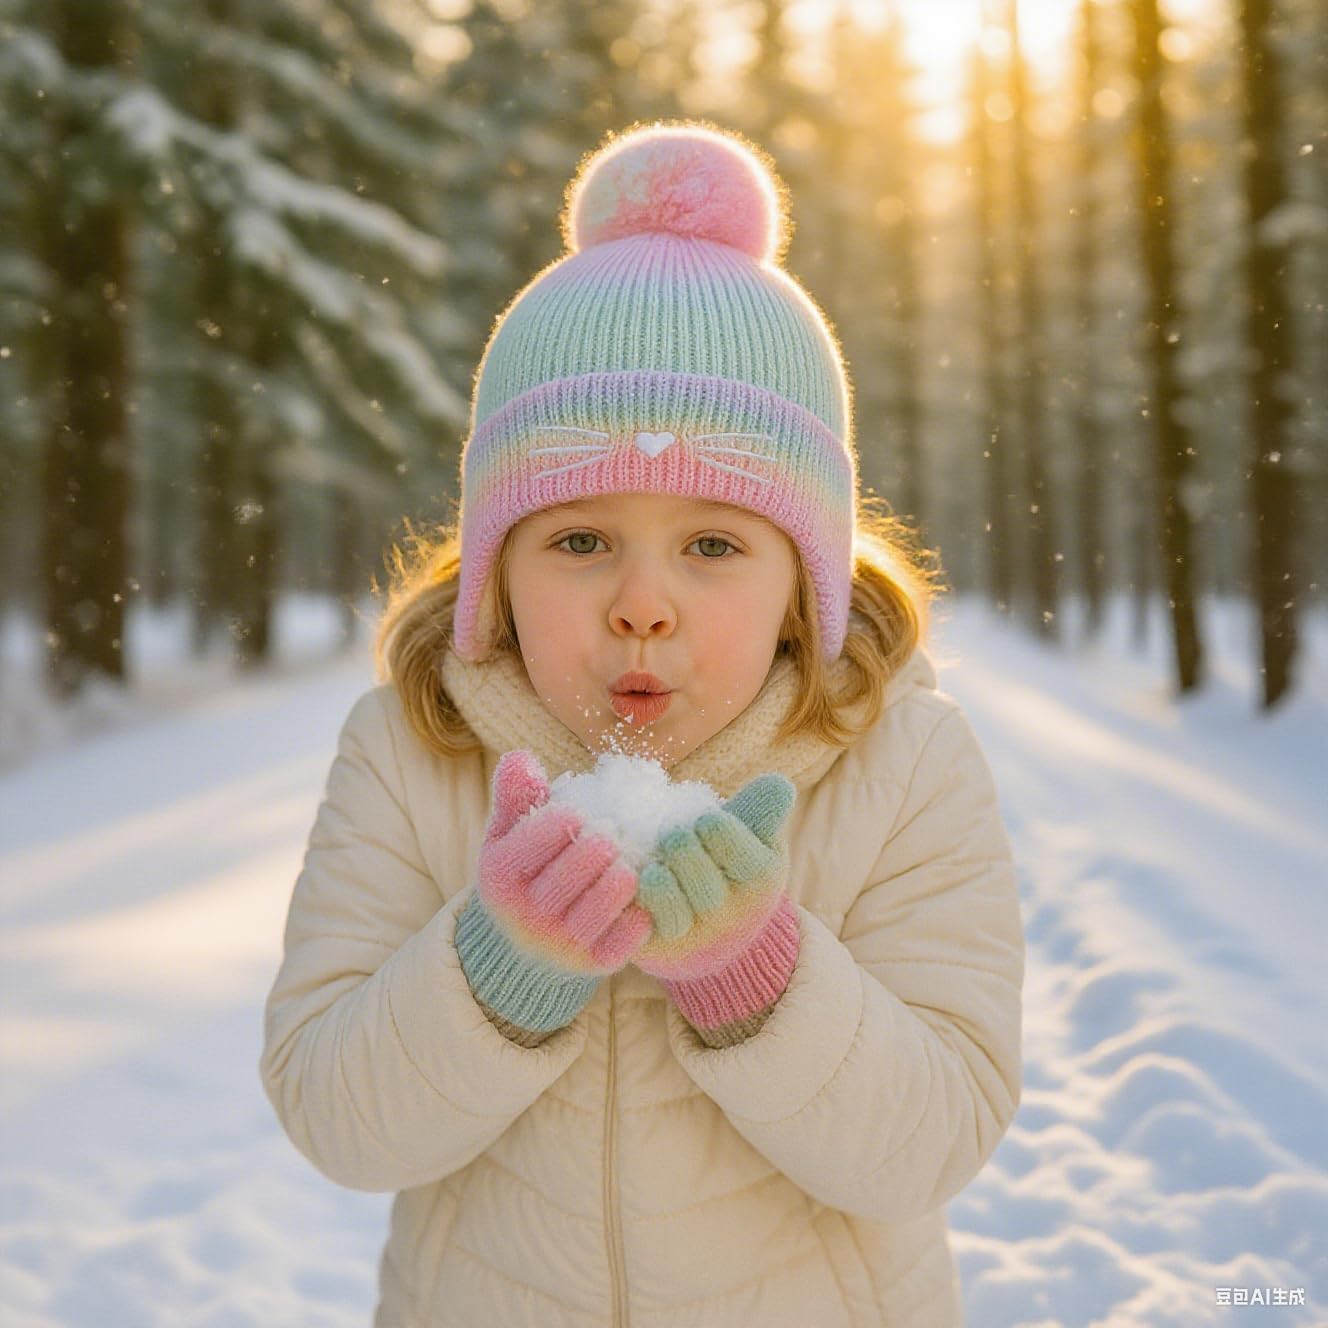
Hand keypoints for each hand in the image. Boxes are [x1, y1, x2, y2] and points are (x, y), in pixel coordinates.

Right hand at [456, 750, 652, 1044]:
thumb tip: (522, 757)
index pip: (549, 829)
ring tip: (627, 863)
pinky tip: (640, 897)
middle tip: (613, 836)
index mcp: (502, 874)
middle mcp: (527, 913)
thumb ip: (513, 795)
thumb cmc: (522, 876)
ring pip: (611, 897)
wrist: (518, 953)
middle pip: (587, 858)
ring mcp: (561, 943)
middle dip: (606, 839)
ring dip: (627, 872)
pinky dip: (641, 911)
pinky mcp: (593, 965)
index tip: (579, 815)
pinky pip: (630, 934)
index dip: (572, 814)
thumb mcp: (505, 836)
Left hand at [633, 773, 799, 1046]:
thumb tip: (779, 783)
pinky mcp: (657, 948)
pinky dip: (632, 903)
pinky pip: (639, 928)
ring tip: (654, 866)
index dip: (714, 829)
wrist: (714, 934)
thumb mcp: (752, 838)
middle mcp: (731, 914)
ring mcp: (694, 936)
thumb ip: (760, 810)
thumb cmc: (730, 867)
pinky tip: (630, 881)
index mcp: (759, 879)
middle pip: (699, 876)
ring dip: (657, 880)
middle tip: (672, 837)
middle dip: (679, 846)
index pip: (734, 847)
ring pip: (671, 908)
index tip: (706, 822)